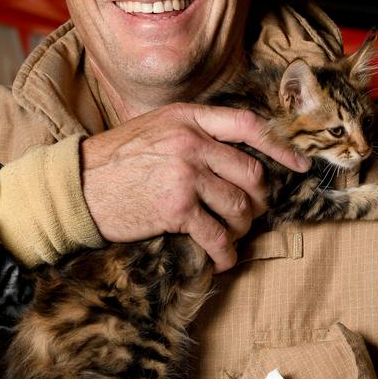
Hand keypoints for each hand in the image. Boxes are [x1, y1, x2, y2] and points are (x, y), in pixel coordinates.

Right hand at [82, 102, 309, 271]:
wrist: (77, 186)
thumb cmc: (113, 160)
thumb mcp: (153, 128)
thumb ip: (191, 131)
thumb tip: (231, 153)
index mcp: (188, 118)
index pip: (249, 126)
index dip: (281, 147)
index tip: (300, 165)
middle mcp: (191, 142)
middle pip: (251, 173)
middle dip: (258, 200)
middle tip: (249, 214)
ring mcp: (186, 175)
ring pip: (240, 206)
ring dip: (242, 228)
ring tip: (231, 237)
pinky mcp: (177, 209)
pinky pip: (217, 235)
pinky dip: (225, 253)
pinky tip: (222, 260)